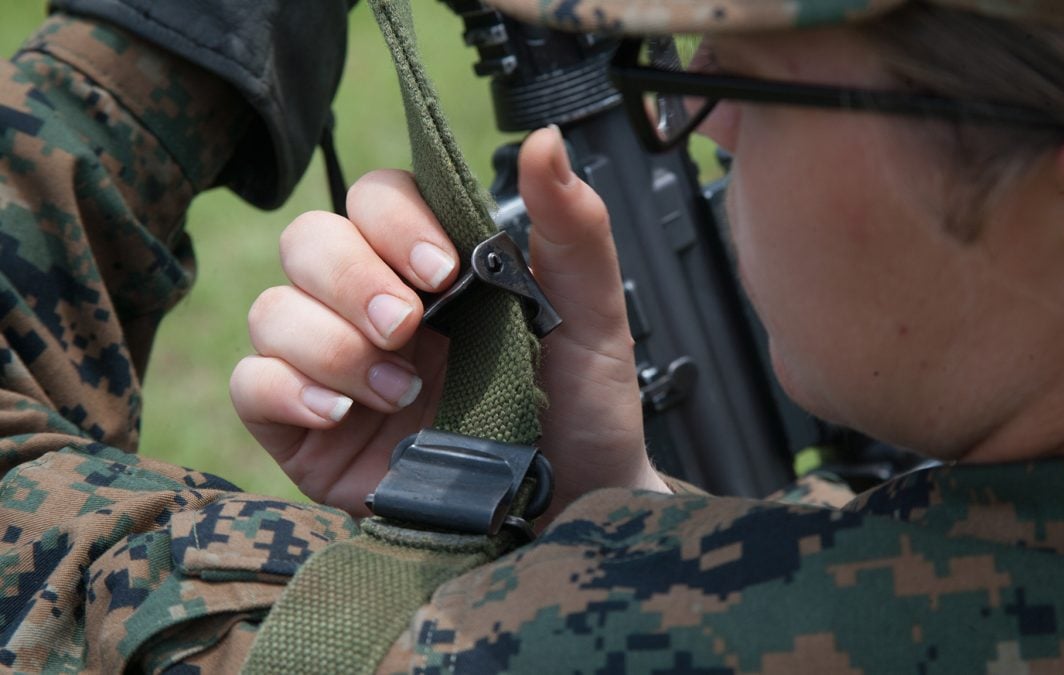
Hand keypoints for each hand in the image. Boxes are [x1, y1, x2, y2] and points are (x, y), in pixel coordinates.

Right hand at [230, 127, 666, 518]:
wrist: (570, 508)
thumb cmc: (580, 410)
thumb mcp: (592, 317)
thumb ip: (573, 229)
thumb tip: (545, 141)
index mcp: (434, 267)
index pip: (375, 198)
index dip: (393, 220)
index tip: (441, 269)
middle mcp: (374, 304)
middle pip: (309, 241)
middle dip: (352, 278)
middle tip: (407, 327)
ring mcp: (334, 365)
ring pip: (272, 310)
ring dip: (330, 344)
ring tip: (399, 391)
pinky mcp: (305, 430)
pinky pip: (251, 384)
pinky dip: (287, 390)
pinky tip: (343, 415)